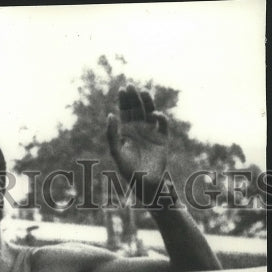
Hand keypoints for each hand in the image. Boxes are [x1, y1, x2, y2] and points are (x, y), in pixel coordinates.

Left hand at [107, 85, 169, 203]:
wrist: (144, 184)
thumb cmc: (128, 171)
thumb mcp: (116, 152)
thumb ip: (112, 135)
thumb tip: (110, 114)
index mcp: (127, 132)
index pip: (125, 112)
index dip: (124, 100)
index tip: (123, 89)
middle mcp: (139, 130)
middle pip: (137, 109)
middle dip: (134, 97)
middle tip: (131, 85)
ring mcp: (151, 133)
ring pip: (150, 112)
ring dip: (147, 102)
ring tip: (143, 92)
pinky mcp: (162, 139)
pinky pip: (163, 125)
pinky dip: (160, 118)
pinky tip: (155, 115)